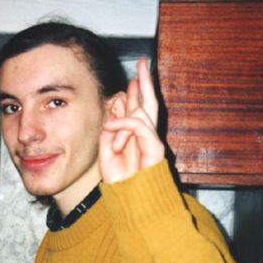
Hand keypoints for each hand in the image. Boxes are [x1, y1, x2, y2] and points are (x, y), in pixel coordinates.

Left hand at [99, 57, 164, 183]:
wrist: (129, 200)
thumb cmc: (119, 181)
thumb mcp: (106, 151)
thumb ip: (109, 131)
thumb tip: (113, 110)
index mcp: (135, 135)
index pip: (138, 107)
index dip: (135, 92)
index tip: (131, 79)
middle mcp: (146, 135)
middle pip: (149, 101)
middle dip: (146, 80)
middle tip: (143, 62)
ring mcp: (152, 141)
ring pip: (142, 112)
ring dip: (121, 119)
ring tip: (109, 128)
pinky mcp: (156, 148)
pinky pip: (140, 125)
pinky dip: (125, 125)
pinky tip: (112, 128)